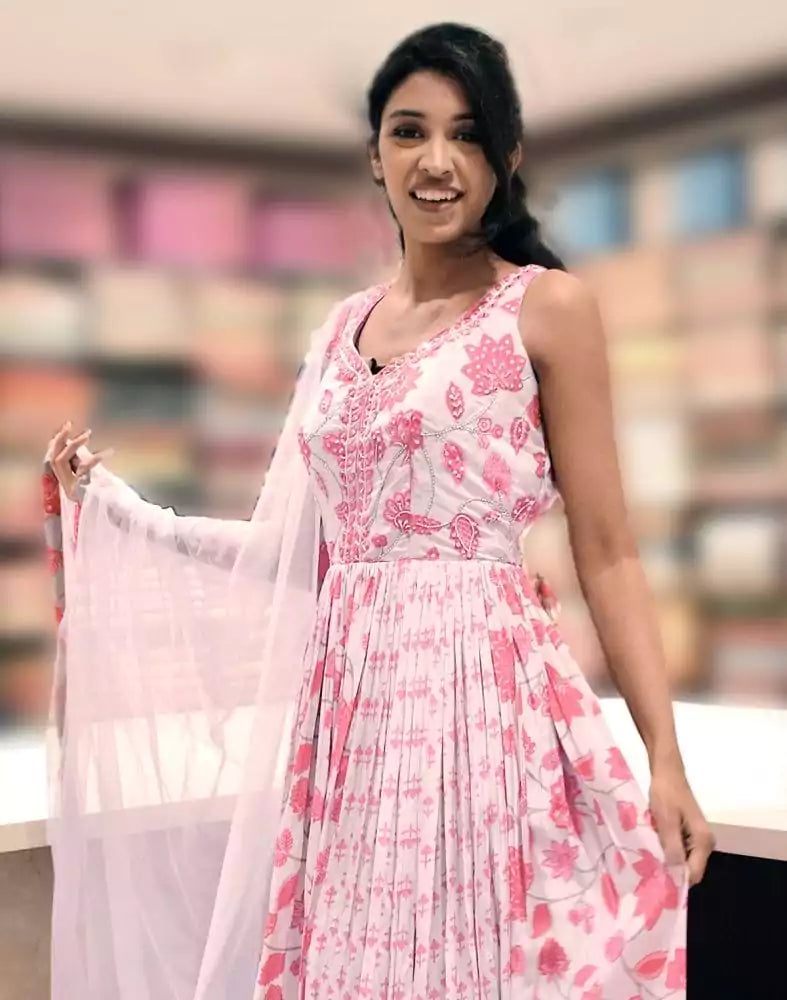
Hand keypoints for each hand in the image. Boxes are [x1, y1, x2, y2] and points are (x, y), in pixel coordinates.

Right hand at [47, 421, 113, 501]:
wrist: (120, 514)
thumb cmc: (112, 497)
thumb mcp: (97, 478)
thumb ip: (86, 464)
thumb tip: (79, 444)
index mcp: (69, 484)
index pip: (55, 460)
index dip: (56, 444)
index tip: (64, 428)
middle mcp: (67, 487)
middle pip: (54, 459)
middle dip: (59, 440)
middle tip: (68, 424)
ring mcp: (71, 489)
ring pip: (60, 461)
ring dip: (73, 445)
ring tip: (88, 433)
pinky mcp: (80, 490)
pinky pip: (83, 469)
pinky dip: (95, 458)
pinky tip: (109, 452)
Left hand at [649, 758, 714, 885]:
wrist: (667, 771)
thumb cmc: (666, 793)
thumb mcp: (666, 820)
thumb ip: (672, 847)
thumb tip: (675, 873)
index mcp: (703, 841)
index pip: (693, 873)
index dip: (676, 879)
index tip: (657, 879)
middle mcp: (706, 843)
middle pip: (689, 868)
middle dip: (671, 868)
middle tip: (650, 865)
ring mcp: (699, 838)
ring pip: (684, 859)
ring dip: (669, 857)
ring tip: (650, 854)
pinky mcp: (690, 832)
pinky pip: (681, 849)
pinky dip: (669, 848)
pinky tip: (656, 842)